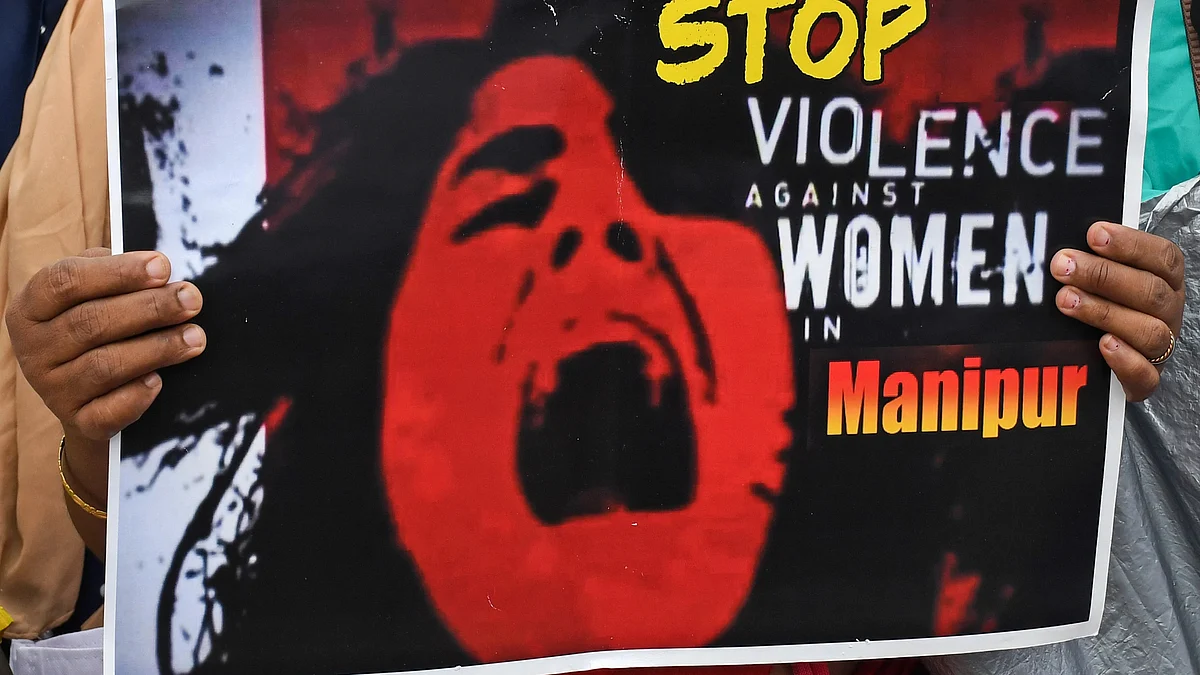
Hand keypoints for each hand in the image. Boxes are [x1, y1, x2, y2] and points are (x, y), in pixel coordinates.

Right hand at [5, 248, 205, 508]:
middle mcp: (33, 349)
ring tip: (195, 337)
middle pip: (91, 323)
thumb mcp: (92, 293)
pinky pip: (108, 412)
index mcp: (31, 307)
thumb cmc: (95, 327)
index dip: (118, 272)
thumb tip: (159, 267)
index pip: (66, 281)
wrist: (83, 394)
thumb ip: (114, 274)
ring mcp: (52, 389)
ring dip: (157, 349)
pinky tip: (159, 380)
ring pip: (105, 366)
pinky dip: (136, 396)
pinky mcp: (77, 421)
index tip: (163, 266)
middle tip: (191, 300)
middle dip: (149, 309)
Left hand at [1052, 222, 1185, 401]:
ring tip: (1066, 300)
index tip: (1094, 234)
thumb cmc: (1106, 303)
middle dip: (1103, 276)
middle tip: (1062, 266)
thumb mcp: (1104, 277)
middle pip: (1150, 291)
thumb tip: (1066, 245)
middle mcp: (1169, 311)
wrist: (1111, 357)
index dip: (1130, 244)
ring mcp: (1162, 346)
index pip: (1162, 257)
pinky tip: (1103, 344)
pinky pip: (1145, 374)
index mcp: (1166, 279)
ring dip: (1104, 312)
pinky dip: (1125, 359)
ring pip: (1148, 330)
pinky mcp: (1148, 378)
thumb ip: (1095, 259)